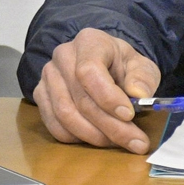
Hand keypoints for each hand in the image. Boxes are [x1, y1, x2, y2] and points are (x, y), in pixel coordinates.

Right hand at [32, 28, 161, 152]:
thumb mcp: (141, 66)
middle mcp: (63, 55)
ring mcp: (48, 76)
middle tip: (135, 143)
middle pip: (80, 99)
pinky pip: (54, 125)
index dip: (108, 97)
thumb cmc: (121, 66)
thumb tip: (139, 94)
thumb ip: (143, 77)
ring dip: (94, 135)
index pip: (89, 71)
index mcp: (89, 42)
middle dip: (110, 126)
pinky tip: (97, 138)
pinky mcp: (40, 95)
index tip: (129, 115)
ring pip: (65, 115)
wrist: (103, 65)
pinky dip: (77, 138)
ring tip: (117, 141)